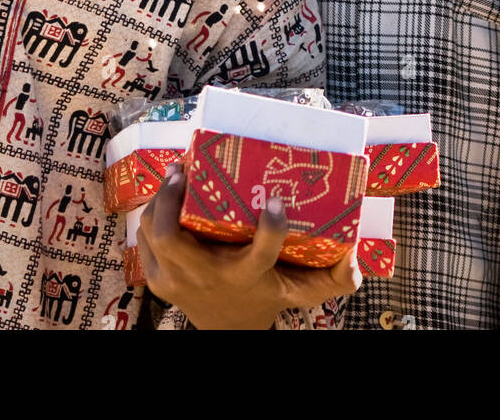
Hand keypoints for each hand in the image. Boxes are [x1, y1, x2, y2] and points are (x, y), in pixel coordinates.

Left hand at [137, 165, 360, 329]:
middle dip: (173, 199)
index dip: (271, 228)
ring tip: (176, 174)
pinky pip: (144, 240)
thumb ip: (332, 278)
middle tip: (186, 170)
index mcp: (246, 276)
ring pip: (153, 232)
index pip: (261, 253)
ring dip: (160, 200)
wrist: (228, 330)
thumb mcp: (300, 290)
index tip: (278, 201)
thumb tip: (356, 257)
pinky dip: (152, 215)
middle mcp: (206, 277)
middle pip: (173, 237)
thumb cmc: (264, 296)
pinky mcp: (158, 279)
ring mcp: (175, 280)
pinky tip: (167, 196)